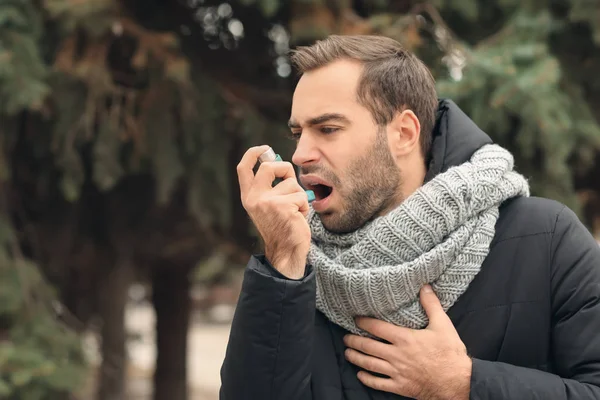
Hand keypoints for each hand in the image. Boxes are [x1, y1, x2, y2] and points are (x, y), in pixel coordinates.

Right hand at [237, 145, 310, 278]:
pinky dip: (305, 205)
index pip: (244, 168)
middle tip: (290, 180)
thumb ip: (270, 184)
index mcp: (248, 196)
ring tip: (295, 210)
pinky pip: (301, 196)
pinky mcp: (283, 207)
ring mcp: (267, 202)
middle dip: (285, 169)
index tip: (265, 148)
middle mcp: (254, 198)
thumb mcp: (269, 203)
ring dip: (299, 196)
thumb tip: (277, 159)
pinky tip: (298, 217)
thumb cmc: (282, 226)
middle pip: (269, 166)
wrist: (286, 251)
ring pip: (292, 184)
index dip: (253, 153)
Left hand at [343, 285, 471, 399]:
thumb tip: (425, 286)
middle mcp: (396, 355)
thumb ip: (431, 304)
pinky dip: (367, 378)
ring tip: (347, 352)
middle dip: (354, 340)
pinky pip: (378, 383)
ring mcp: (396, 372)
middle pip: (368, 346)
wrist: (458, 382)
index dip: (363, 322)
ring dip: (356, 358)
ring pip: (369, 364)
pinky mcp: (400, 386)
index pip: (377, 328)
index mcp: (404, 338)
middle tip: (345, 337)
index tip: (355, 319)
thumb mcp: (443, 325)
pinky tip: (360, 374)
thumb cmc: (450, 353)